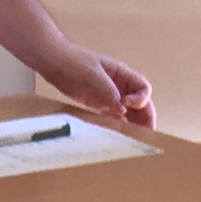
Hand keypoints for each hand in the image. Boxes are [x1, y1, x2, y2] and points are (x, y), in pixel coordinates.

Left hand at [36, 48, 155, 129]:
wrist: (53, 62)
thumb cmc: (73, 61)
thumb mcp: (92, 74)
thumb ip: (108, 91)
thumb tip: (121, 109)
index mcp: (122, 74)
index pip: (143, 88)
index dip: (141, 99)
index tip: (126, 105)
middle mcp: (120, 86)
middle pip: (140, 103)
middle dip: (145, 118)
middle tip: (147, 134)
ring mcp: (109, 96)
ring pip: (128, 112)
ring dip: (133, 125)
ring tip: (135, 140)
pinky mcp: (99, 105)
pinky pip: (113, 117)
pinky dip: (117, 126)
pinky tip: (117, 136)